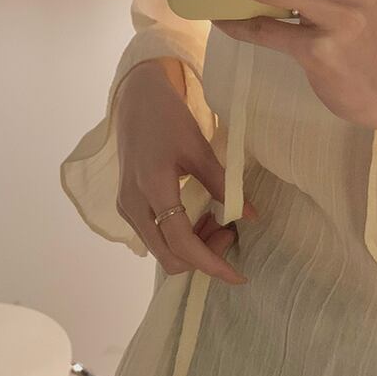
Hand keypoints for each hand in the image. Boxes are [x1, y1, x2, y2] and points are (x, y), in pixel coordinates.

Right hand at [114, 60, 258, 282]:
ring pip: (161, 250)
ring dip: (192, 246)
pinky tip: (199, 215)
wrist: (136, 100)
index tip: (239, 275)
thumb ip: (222, 183)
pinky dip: (179, 236)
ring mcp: (127, 208)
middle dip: (204, 255)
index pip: (182, 243)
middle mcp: (133, 206)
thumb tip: (250, 216)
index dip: (212, 263)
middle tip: (230, 231)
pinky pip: (155, 236)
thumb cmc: (168, 117)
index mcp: (152, 189)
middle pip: (169, 257)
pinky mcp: (127, 205)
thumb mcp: (198, 146)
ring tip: (218, 220)